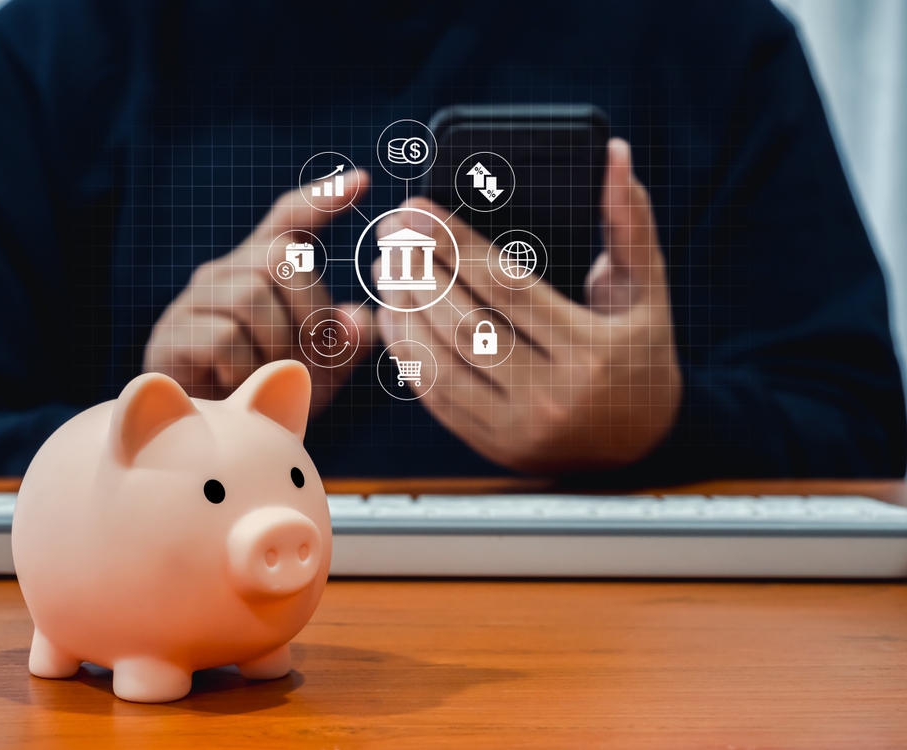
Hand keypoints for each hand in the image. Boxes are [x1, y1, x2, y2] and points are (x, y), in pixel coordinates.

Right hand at [143, 171, 373, 412]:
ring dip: (277, 346)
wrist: (214, 438)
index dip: (323, 199)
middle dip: (310, 310)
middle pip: (281, 257)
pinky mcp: (173, 333)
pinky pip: (224, 338)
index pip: (291, 219)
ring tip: (270, 373)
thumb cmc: (268, 392)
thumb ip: (348, 341)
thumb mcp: (322, 368)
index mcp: (264, 269)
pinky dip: (246, 369)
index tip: (363, 182)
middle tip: (309, 355)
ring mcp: (196, 300)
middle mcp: (228, 271)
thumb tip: (357, 317)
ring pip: (252, 297)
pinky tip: (239, 384)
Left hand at [374, 139, 681, 472]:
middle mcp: (553, 395)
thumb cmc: (640, 352)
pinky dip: (407, 354)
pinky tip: (393, 316)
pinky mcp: (493, 445)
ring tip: (386, 268)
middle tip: (391, 232)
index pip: (507, 286)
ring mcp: (518, 428)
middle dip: (418, 271)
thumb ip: (629, 222)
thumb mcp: (645, 289)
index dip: (455, 244)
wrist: (642, 442)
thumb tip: (614, 152)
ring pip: (441, 364)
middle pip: (465, 323)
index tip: (417, 210)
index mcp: (591, 349)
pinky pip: (436, 397)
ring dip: (404, 310)